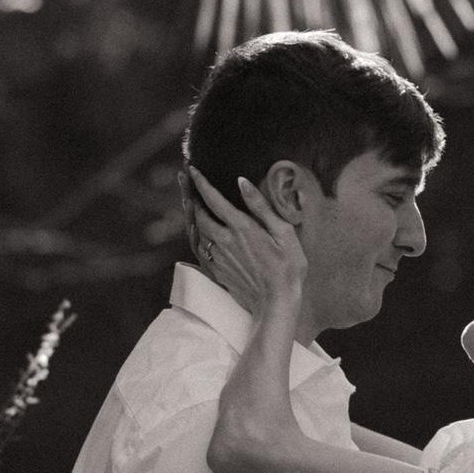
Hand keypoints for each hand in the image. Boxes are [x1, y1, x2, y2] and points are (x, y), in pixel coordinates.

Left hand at [186, 168, 306, 314]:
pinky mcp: (217, 271)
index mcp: (241, 228)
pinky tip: (199, 231)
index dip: (200, 183)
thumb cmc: (287, 267)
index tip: (191, 170)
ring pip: (197, 232)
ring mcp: (218, 257)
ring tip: (190, 203)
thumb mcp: (284, 232)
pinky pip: (200, 249)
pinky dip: (197, 236)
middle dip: (190, 196)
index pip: (213, 199)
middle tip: (185, 182)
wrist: (276, 302)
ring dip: (192, 216)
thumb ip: (261, 206)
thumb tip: (242, 182)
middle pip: (198, 214)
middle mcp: (224, 241)